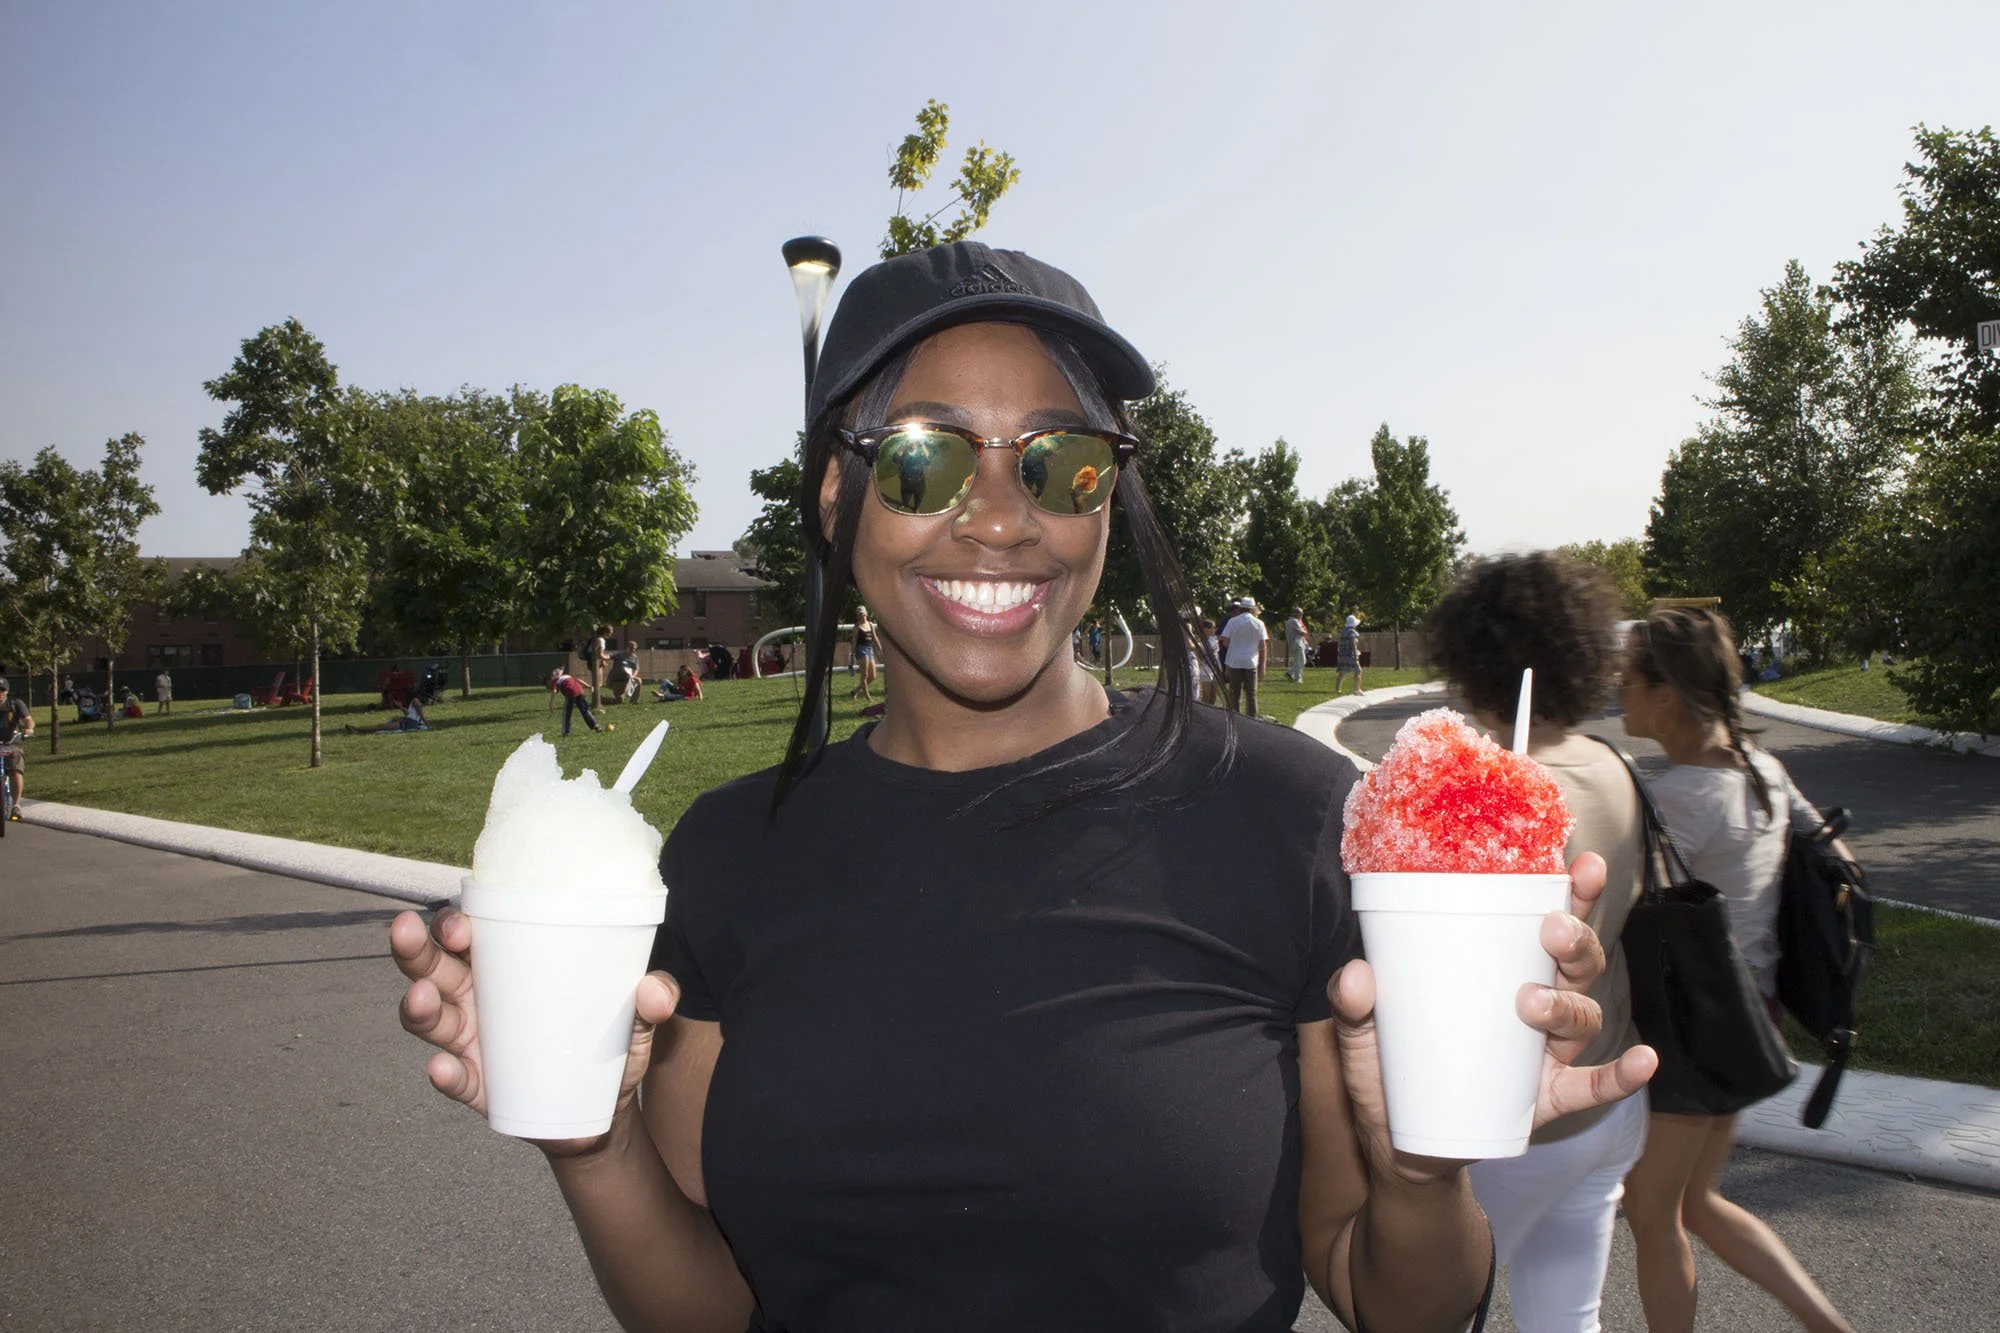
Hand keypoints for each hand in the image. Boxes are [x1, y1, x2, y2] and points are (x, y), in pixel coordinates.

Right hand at [389, 907, 682, 1156]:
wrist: (603, 1113)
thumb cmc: (610, 1045)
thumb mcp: (637, 1018)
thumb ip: (654, 999)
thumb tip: (655, 990)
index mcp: (508, 968)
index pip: (470, 933)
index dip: (455, 921)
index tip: (462, 922)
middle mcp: (478, 999)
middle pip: (432, 967)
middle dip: (415, 948)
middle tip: (410, 932)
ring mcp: (473, 1044)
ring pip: (429, 1018)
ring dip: (418, 1006)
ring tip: (422, 998)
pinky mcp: (479, 1088)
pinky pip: (455, 1079)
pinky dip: (445, 1074)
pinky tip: (443, 1068)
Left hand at [1328, 852, 1656, 1187]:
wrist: (1400, 1145)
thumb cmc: (1389, 1070)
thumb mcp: (1362, 1034)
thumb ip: (1353, 1005)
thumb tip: (1355, 974)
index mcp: (1497, 969)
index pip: (1539, 918)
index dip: (1567, 890)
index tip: (1579, 861)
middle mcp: (1532, 1002)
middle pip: (1574, 960)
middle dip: (1574, 938)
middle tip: (1551, 929)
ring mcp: (1544, 1052)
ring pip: (1581, 1015)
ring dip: (1567, 1004)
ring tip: (1531, 1002)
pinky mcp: (1547, 1099)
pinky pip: (1594, 1086)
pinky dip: (1623, 1076)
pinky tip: (1644, 1061)